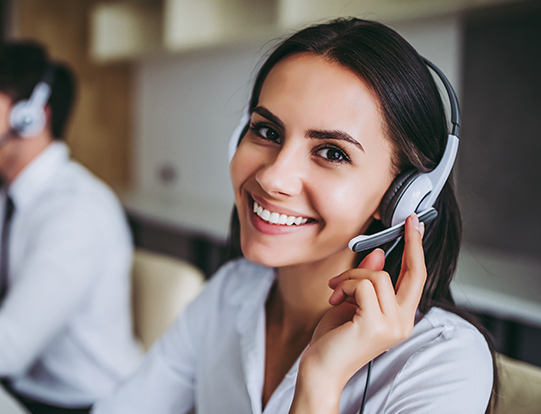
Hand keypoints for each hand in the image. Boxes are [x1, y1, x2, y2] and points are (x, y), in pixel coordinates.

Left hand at [290, 214, 425, 412]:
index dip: (417, 250)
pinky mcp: (375, 324)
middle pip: (415, 273)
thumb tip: (380, 254)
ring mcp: (392, 325)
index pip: (416, 279)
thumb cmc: (334, 338)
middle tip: (407, 221)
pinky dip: (345, 285)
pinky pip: (363, 285)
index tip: (415, 225)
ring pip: (378, 276)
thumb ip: (367, 281)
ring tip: (335, 291)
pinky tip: (335, 299)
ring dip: (350, 277)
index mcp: (400, 317)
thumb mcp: (352, 302)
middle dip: (412, 243)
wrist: (320, 368)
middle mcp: (402, 323)